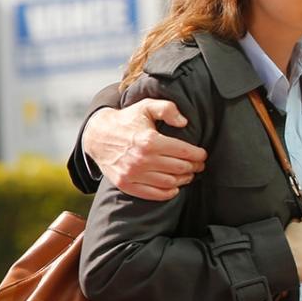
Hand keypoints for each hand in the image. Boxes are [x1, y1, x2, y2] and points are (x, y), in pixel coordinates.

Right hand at [81, 99, 206, 200]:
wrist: (98, 135)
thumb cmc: (128, 120)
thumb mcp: (147, 106)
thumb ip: (167, 109)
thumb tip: (184, 122)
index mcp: (150, 140)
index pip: (184, 152)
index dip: (198, 154)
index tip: (203, 154)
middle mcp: (142, 159)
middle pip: (179, 168)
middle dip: (194, 167)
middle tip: (199, 165)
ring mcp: (133, 174)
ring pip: (169, 182)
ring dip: (183, 180)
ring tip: (189, 174)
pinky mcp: (126, 184)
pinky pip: (152, 194)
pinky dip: (167, 193)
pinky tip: (175, 187)